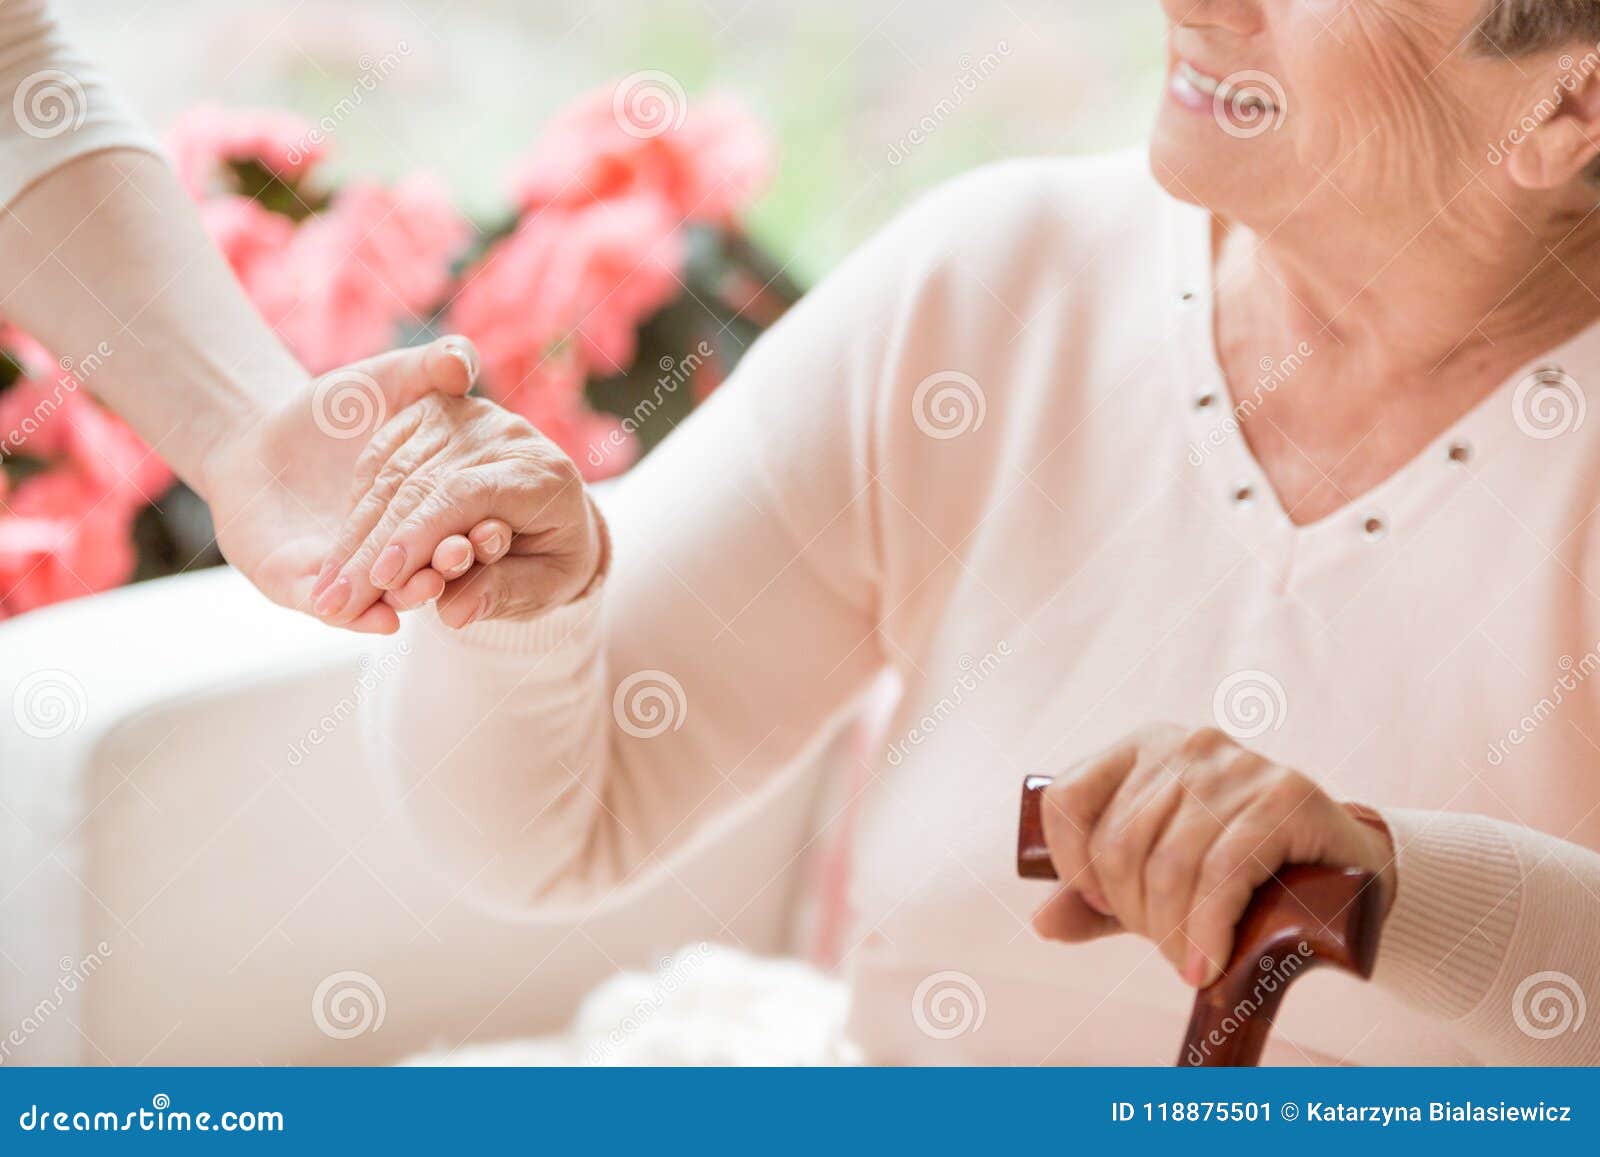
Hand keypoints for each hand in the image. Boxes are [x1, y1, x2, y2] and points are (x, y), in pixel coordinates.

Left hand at [198, 336, 477, 633]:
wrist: (251, 432)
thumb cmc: (333, 407)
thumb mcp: (390, 380)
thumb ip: (430, 368)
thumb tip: (460, 361)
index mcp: (426, 507)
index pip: (457, 522)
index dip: (478, 528)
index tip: (498, 529)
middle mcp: (393, 548)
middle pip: (425, 563)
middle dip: (443, 565)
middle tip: (463, 560)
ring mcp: (346, 570)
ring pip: (385, 595)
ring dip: (410, 596)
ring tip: (427, 592)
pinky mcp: (293, 584)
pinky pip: (330, 610)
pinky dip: (358, 620)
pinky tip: (383, 622)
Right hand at [311, 392, 605, 629]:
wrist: (557, 515)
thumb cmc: (554, 558)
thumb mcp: (546, 587)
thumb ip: (503, 595)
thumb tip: (453, 613)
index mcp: (544, 476)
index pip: (465, 496)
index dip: (419, 536)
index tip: (382, 580)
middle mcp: (507, 436)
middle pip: (423, 485)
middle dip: (375, 547)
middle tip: (337, 602)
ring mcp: (468, 418)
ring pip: (394, 472)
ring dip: (355, 532)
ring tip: (329, 589)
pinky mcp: (433, 413)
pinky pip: (382, 456)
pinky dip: (359, 504)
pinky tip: (341, 552)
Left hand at [1030, 723, 1394, 986]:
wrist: (1345, 874)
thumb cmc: (1239, 875)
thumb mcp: (1157, 885)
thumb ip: (1097, 901)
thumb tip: (1042, 923)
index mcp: (1141, 748)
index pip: (1067, 799)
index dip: (1071, 864)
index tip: (1100, 903)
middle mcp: (1185, 744)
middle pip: (1119, 843)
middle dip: (1134, 913)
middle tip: (1166, 949)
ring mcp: (1236, 763)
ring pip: (1169, 862)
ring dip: (1173, 933)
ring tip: (1190, 963)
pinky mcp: (1285, 793)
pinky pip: (1222, 871)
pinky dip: (1207, 929)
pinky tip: (1208, 961)